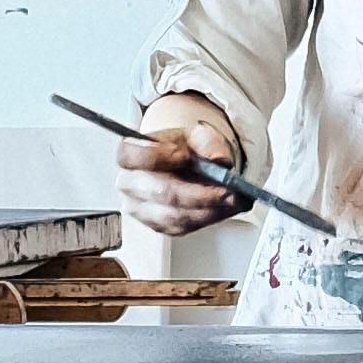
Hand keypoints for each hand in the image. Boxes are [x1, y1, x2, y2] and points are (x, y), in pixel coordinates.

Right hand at [120, 92, 249, 245]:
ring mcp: (141, 209)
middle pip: (161, 192)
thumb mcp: (196, 135)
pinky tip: (224, 209)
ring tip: (233, 201)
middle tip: (226, 190)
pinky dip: (208, 219)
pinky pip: (183, 227)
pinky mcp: (158, 226)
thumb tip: (217, 159)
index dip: (158, 156)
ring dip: (208, 210)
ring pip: (174, 216)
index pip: (132, 156)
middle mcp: (129, 184)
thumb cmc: (183, 148)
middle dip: (198, 193)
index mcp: (129, 154)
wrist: (183, 164)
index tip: (185, 156)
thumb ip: (206, 142)